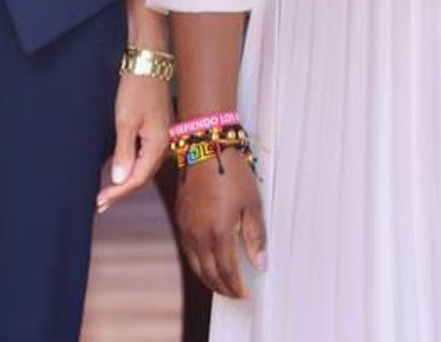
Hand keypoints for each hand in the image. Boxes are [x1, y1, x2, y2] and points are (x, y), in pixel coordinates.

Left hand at [95, 73, 170, 212]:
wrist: (148, 61)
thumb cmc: (136, 88)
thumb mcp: (125, 121)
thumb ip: (123, 153)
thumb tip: (119, 181)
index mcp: (158, 145)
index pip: (138, 179)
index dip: (118, 192)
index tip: (100, 201)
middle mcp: (164, 144)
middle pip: (143, 176)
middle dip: (122, 191)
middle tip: (100, 204)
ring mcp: (161, 137)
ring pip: (144, 167)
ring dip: (126, 181)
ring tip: (107, 192)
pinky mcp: (156, 129)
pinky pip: (144, 156)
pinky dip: (131, 166)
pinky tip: (121, 170)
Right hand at [176, 148, 265, 299]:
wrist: (205, 145)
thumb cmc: (232, 172)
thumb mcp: (252, 203)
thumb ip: (256, 237)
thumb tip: (260, 264)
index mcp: (219, 233)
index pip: (227, 273)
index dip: (236, 288)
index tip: (246, 295)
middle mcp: (198, 235)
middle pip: (209, 274)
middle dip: (222, 288)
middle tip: (235, 294)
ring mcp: (186, 226)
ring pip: (195, 264)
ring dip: (208, 278)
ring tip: (221, 283)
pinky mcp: (180, 217)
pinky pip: (187, 249)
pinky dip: (197, 262)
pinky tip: (205, 260)